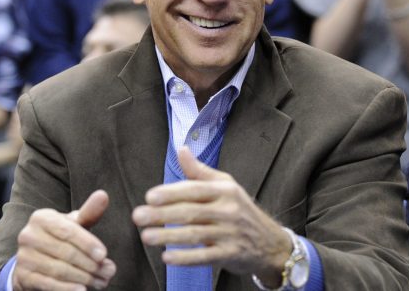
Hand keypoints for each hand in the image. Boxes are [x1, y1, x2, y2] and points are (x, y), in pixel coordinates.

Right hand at [13, 190, 115, 289]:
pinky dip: (66, 289)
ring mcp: (23, 257)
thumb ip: (89, 212)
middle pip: (66, 252)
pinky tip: (81, 290)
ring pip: (59, 270)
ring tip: (101, 282)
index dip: (88, 244)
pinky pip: (48, 283)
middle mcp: (28, 235)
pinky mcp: (22, 276)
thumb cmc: (61, 237)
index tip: (104, 255)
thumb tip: (103, 195)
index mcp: (42, 218)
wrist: (34, 259)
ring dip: (84, 278)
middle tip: (109, 272)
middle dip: (91, 264)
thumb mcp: (74, 224)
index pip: (68, 231)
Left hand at [132, 148, 291, 286]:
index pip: (195, 190)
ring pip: (195, 234)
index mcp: (225, 190)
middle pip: (191, 212)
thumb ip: (199, 171)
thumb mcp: (226, 186)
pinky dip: (185, 258)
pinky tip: (167, 257)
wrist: (270, 242)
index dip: (172, 193)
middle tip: (138, 216)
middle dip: (162, 214)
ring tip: (146, 237)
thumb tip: (181, 149)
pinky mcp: (230, 254)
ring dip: (169, 236)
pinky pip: (205, 256)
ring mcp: (231, 233)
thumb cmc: (241, 210)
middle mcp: (229, 210)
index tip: (150, 197)